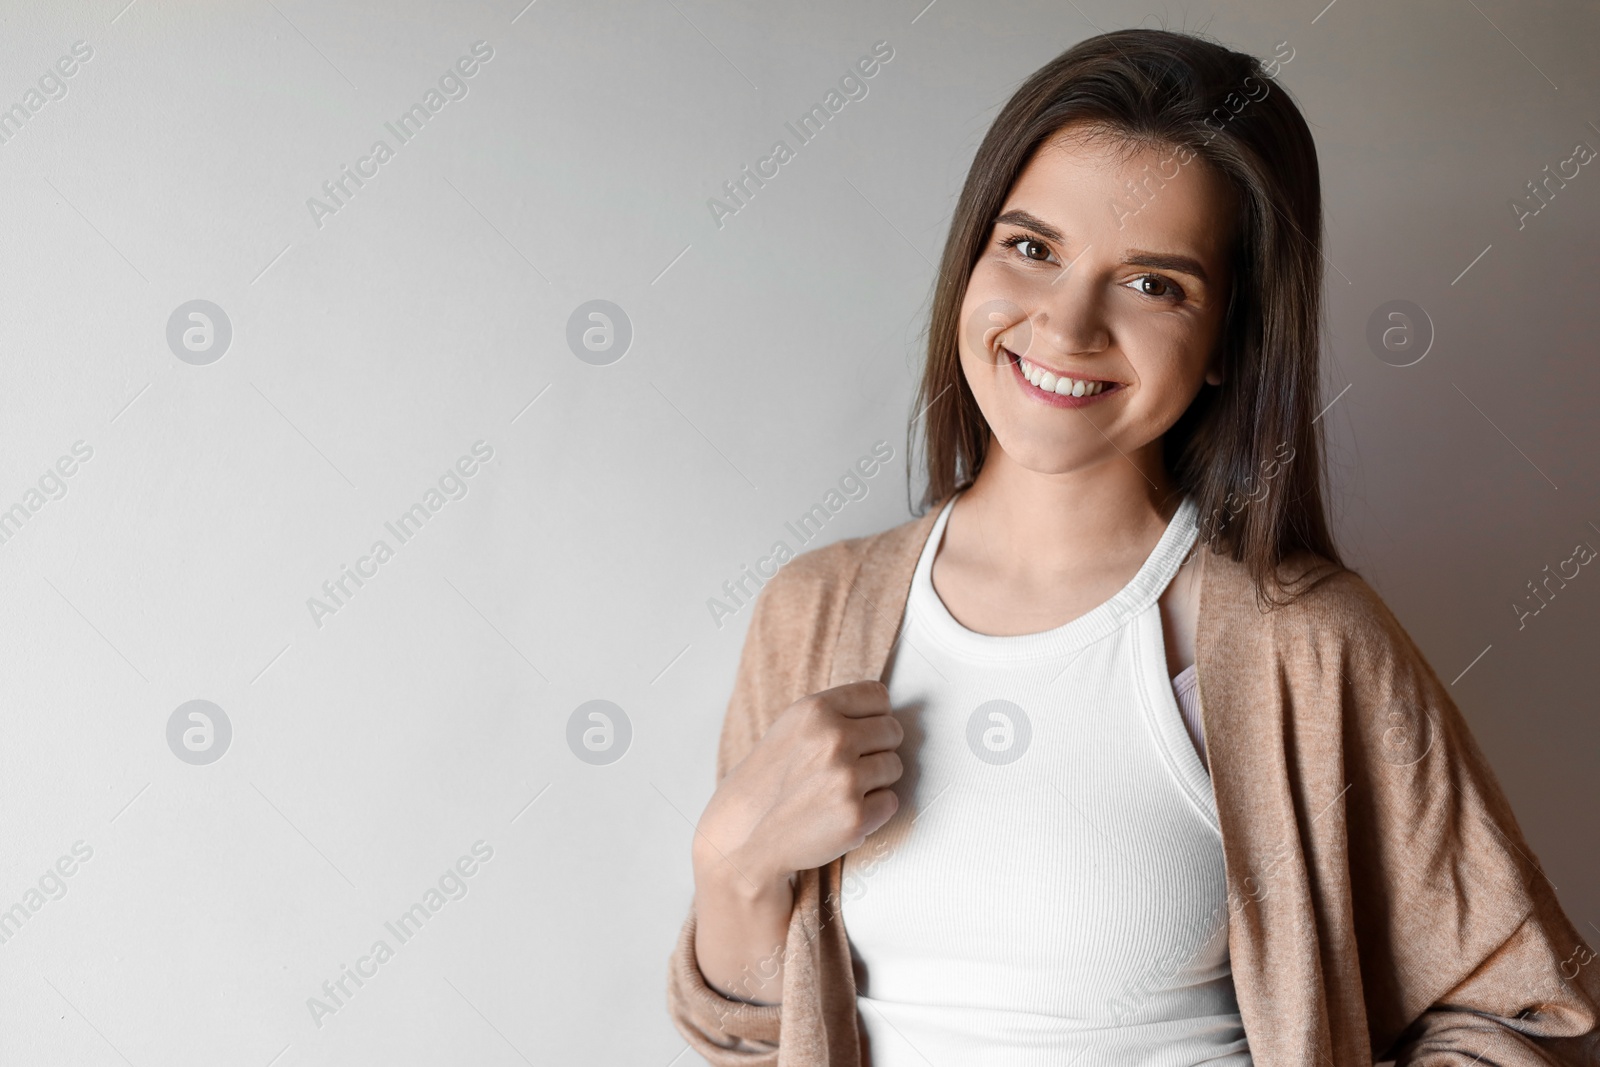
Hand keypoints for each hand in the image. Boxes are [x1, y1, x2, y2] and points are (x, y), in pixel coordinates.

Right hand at [694, 680, 904, 891]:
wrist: (746, 837)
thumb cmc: (770, 783)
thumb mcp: (791, 729)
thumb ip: (834, 715)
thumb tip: (882, 710)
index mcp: (815, 710)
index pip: (878, 696)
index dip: (875, 716)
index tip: (864, 731)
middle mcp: (833, 739)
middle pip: (893, 731)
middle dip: (878, 749)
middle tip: (848, 767)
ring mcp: (845, 778)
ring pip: (894, 766)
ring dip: (875, 781)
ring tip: (840, 791)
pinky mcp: (855, 816)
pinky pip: (890, 802)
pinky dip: (873, 811)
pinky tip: (841, 813)